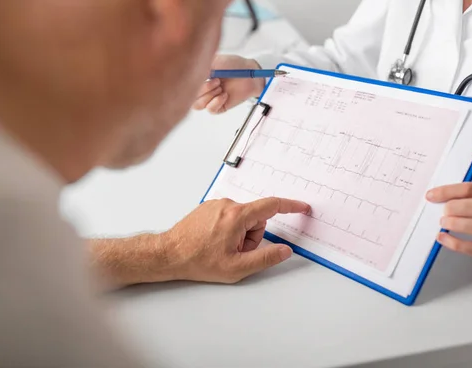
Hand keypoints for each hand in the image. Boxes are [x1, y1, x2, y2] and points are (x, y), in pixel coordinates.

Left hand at [161, 197, 309, 282]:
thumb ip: (265, 257)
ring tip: (221, 248)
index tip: (302, 207)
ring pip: (242, 219)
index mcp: (236, 216)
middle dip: (252, 236)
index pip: (271, 206)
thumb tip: (285, 250)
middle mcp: (227, 205)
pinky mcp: (208, 208)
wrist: (169, 255)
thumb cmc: (198, 261)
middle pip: (255, 218)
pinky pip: (229, 217)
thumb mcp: (237, 267)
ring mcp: (216, 205)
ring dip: (239, 235)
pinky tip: (213, 241)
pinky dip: (228, 230)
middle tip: (235, 252)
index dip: (290, 206)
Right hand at [193, 55, 265, 113]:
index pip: (185, 84)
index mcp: (199, 76)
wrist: (250, 74)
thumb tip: (191, 74)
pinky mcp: (219, 106)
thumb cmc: (235, 65)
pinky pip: (211, 110)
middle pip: (190, 97)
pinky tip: (224, 95)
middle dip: (203, 89)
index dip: (191, 82)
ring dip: (209, 95)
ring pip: (198, 105)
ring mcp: (211, 97)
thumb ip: (201, 67)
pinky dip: (216, 102)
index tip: (203, 76)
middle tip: (217, 81)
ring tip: (220, 87)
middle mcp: (203, 88)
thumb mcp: (215, 60)